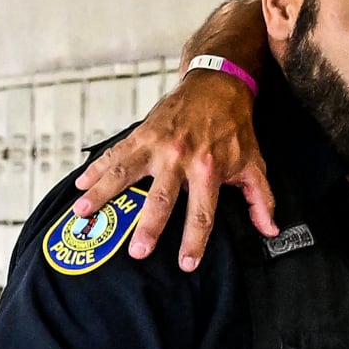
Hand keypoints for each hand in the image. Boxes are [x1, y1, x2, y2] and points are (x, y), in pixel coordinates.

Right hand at [75, 71, 279, 271]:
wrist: (217, 83)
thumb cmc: (234, 128)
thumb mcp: (254, 162)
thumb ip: (261, 199)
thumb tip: (269, 230)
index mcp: (209, 169)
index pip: (203, 214)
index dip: (194, 241)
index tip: (185, 265)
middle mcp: (181, 158)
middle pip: (162, 199)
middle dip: (149, 227)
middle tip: (136, 252)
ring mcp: (157, 145)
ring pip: (126, 173)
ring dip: (103, 194)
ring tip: (82, 214)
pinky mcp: (142, 133)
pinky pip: (115, 153)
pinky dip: (96, 169)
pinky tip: (79, 185)